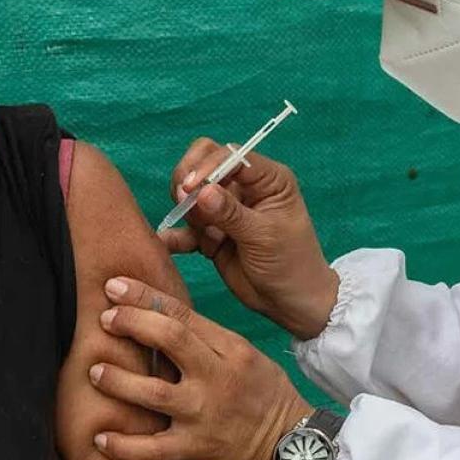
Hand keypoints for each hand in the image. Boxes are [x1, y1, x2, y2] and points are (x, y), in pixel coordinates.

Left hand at [90, 276, 312, 459]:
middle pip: (170, 341)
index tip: (114, 287)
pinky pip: (154, 451)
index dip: (145, 297)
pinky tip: (100, 438)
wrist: (290, 443)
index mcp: (230, 349)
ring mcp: (204, 416)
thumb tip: (155, 314)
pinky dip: (125, 446)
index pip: (183, 314)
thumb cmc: (262, 391)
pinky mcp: (196, 449)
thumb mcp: (244, 353)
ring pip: (155, 395)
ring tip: (95, 371)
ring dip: (119, 381)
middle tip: (104, 319)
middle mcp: (216, 379)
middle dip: (132, 325)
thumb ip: (204, 336)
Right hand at [162, 139, 339, 339]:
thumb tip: (201, 191)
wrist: (290, 303)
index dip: (207, 166)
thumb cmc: (291, 263)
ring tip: (201, 237)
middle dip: (189, 182)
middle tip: (183, 203)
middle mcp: (244, 188)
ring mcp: (225, 210)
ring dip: (187, 212)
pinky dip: (176, 234)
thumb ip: (231, 213)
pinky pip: (186, 227)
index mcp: (267, 179)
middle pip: (204, 165)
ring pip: (191, 195)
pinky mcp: (211, 232)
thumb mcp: (264, 236)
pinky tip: (168, 243)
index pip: (230, 156)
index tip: (189, 188)